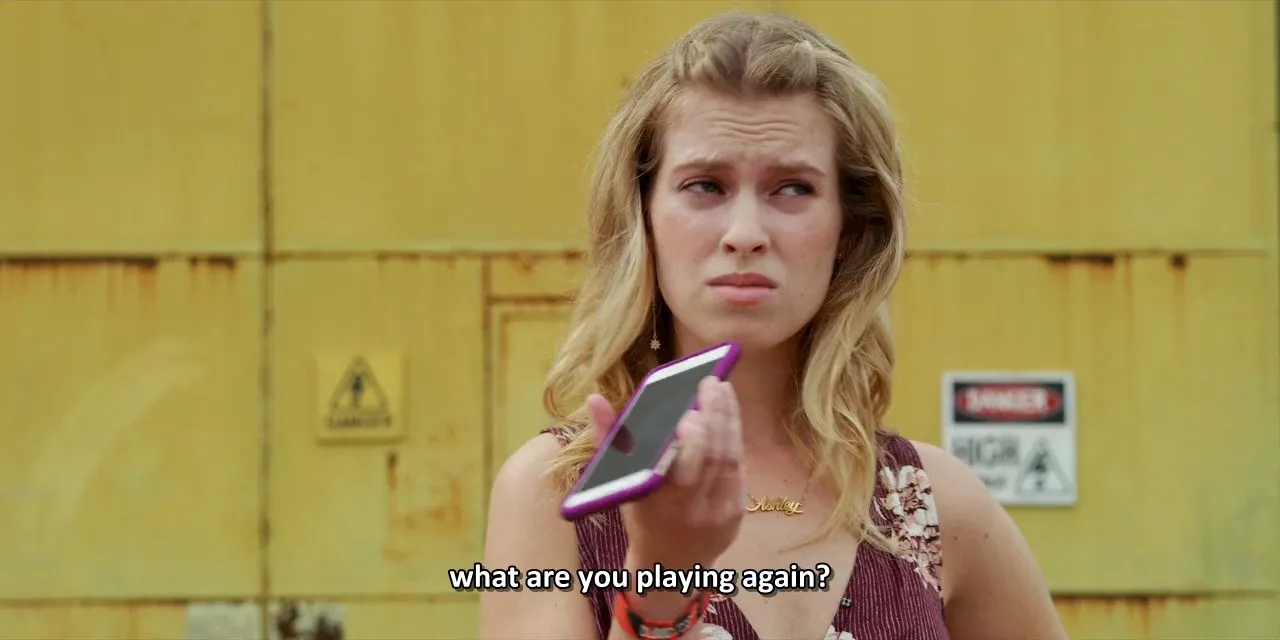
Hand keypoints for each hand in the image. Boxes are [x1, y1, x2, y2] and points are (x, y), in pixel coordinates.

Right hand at [585, 376, 745, 570]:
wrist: (669, 566)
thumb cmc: (641, 518)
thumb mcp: (618, 485)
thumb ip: (609, 440)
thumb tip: (595, 398)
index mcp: (660, 505)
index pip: (684, 468)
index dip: (692, 438)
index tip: (688, 409)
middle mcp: (694, 510)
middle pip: (712, 456)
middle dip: (715, 416)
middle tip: (709, 382)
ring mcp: (720, 512)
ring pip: (730, 458)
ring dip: (728, 418)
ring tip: (721, 388)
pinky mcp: (737, 511)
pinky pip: (737, 468)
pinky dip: (734, 436)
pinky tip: (728, 413)